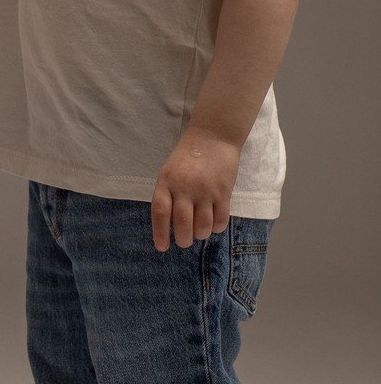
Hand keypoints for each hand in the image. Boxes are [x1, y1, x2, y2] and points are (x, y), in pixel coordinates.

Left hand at [150, 128, 241, 250]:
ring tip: (199, 233)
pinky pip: (221, 219)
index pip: (160, 212)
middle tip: (184, 241)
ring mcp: (205, 191)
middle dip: (183, 239)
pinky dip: (217, 228)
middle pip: (182, 224)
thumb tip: (170, 223)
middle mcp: (184, 188)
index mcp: (166, 181)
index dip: (160, 233)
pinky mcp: (223, 192)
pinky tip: (214, 225)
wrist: (213, 136)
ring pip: (203, 226)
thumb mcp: (169, 171)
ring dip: (201, 235)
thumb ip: (169, 194)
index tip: (162, 247)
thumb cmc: (187, 156)